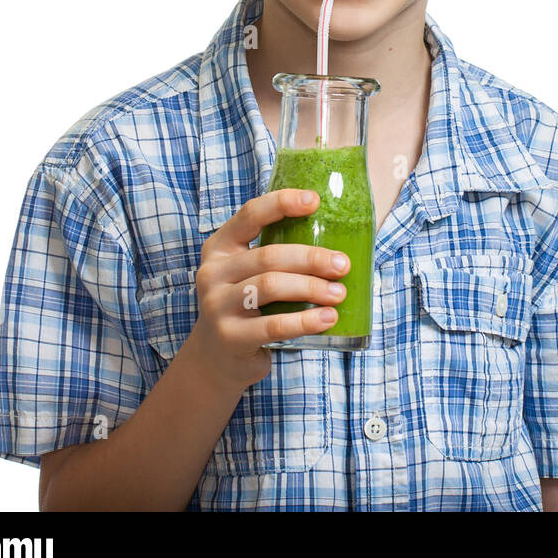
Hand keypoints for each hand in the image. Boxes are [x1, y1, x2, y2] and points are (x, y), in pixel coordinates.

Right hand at [181, 189, 350, 393]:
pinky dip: (305, 321)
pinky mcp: (229, 337)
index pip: (250, 215)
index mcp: (220, 247)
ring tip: (339, 293)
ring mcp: (216, 305)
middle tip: (342, 265)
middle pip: (269, 256)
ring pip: (271, 286)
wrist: (218, 357)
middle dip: (312, 258)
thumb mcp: (251, 273)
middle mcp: (213, 272)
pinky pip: (273, 325)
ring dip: (311, 288)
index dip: (281, 203)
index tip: (314, 200)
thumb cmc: (248, 305)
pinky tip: (328, 318)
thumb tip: (344, 237)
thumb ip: (279, 255)